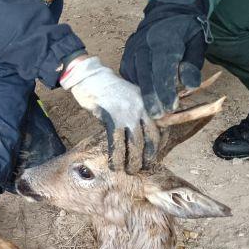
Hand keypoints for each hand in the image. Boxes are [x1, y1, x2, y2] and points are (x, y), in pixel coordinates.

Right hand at [61, 55, 155, 171]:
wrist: (90, 77)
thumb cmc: (109, 88)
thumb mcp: (132, 95)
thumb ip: (140, 111)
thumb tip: (143, 131)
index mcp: (147, 102)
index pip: (158, 127)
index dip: (157, 144)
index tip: (153, 156)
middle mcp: (140, 107)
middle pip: (149, 138)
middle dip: (146, 156)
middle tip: (142, 167)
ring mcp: (126, 112)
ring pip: (134, 143)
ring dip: (132, 161)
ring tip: (129, 171)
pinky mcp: (111, 117)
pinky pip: (116, 142)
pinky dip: (115, 157)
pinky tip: (114, 165)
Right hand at [120, 0, 209, 117]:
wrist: (169, 11)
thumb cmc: (187, 31)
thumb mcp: (197, 43)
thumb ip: (193, 64)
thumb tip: (190, 85)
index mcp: (165, 39)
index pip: (164, 67)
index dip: (167, 89)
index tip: (171, 106)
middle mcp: (144, 43)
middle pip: (146, 74)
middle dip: (152, 97)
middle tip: (159, 115)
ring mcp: (133, 48)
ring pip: (134, 75)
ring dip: (142, 94)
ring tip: (152, 111)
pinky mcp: (127, 54)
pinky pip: (128, 73)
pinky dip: (135, 86)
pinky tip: (142, 97)